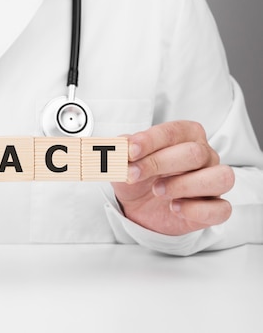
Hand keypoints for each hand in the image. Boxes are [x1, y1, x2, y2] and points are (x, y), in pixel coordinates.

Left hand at [112, 121, 234, 235]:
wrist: (140, 208)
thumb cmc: (140, 177)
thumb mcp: (125, 164)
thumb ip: (122, 151)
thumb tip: (121, 143)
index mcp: (186, 136)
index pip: (174, 131)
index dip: (151, 140)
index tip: (130, 151)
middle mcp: (206, 156)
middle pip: (194, 153)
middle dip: (159, 163)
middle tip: (133, 175)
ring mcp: (214, 182)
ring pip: (220, 177)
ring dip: (185, 185)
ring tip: (157, 190)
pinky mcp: (215, 208)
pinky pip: (221, 209)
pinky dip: (197, 209)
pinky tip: (175, 208)